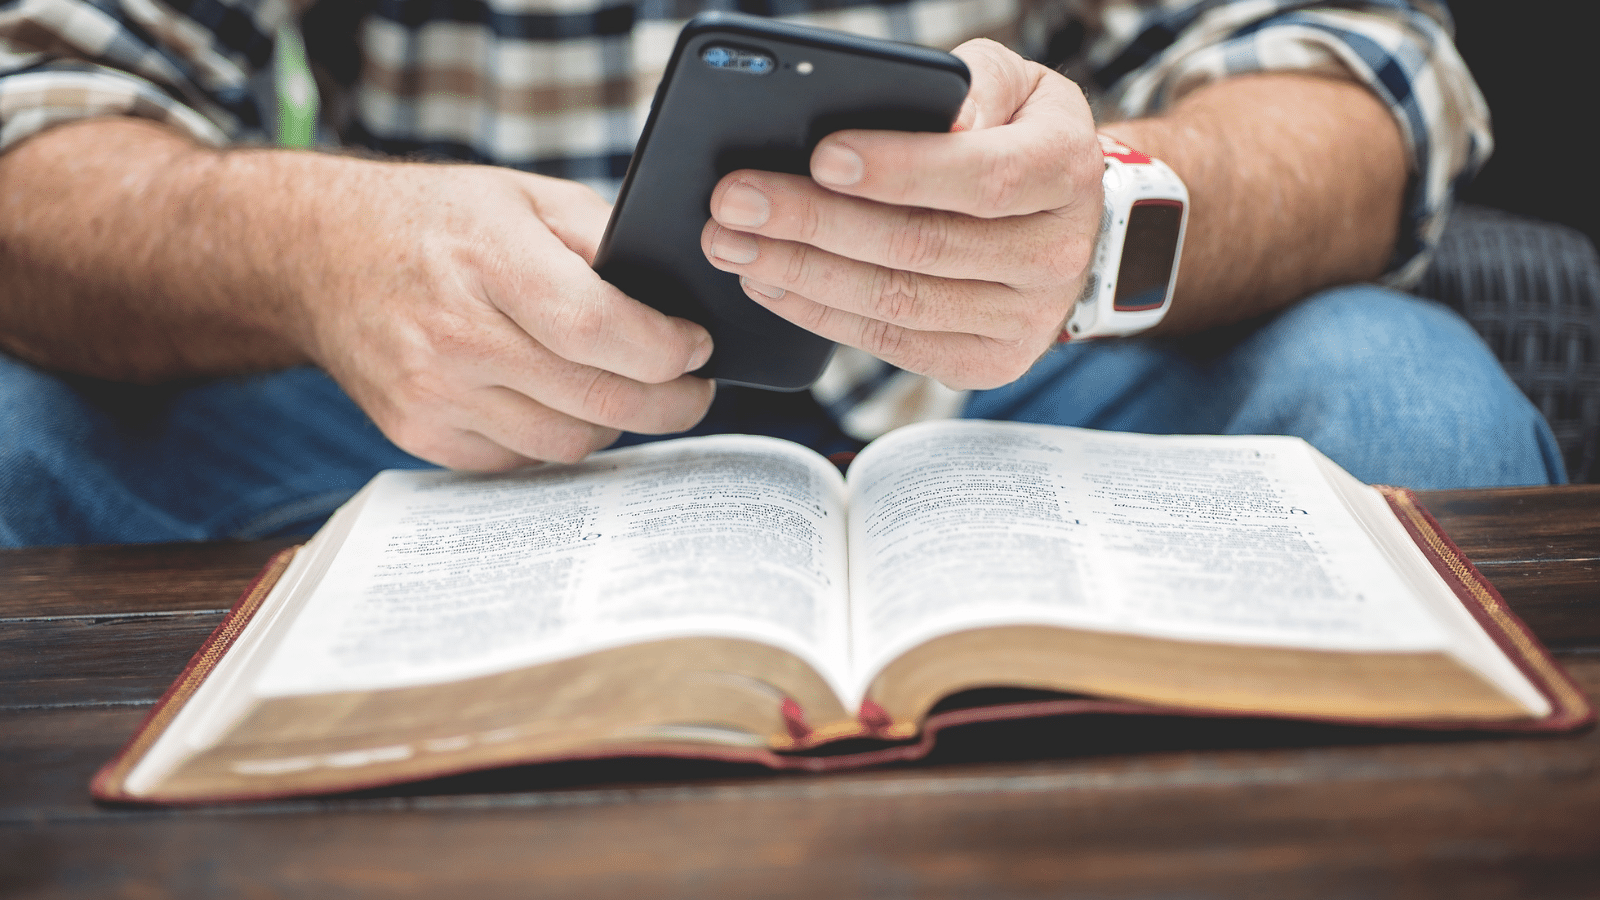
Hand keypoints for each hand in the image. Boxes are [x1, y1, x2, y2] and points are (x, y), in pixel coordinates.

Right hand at [297, 163, 714, 469]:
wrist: (318, 254)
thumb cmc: (438, 220)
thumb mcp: (525, 197)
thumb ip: (604, 241)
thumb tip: (678, 301)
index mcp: (487, 258)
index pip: (597, 328)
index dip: (665, 350)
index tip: (696, 348)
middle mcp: (453, 334)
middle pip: (596, 399)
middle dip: (669, 402)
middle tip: (694, 390)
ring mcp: (432, 394)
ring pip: (568, 441)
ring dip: (615, 423)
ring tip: (628, 391)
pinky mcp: (419, 435)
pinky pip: (523, 459)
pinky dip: (557, 437)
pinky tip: (562, 402)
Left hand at [698, 39, 1102, 389]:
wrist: (1067, 225)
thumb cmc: (1018, 139)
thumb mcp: (1015, 86)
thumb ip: (975, 84)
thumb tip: (935, 116)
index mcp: (1065, 171)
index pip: (982, 177)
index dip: (899, 170)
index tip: (821, 156)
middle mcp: (1053, 254)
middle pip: (920, 245)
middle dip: (814, 222)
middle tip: (735, 201)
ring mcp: (1022, 321)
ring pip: (896, 301)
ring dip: (800, 274)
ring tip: (732, 244)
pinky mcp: (984, 363)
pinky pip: (889, 342)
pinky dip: (819, 314)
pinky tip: (769, 283)